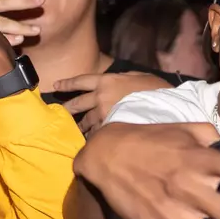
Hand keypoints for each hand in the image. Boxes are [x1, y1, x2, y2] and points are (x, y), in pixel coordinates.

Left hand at [44, 71, 172, 133]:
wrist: (162, 106)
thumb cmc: (155, 89)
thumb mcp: (139, 76)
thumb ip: (123, 78)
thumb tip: (118, 81)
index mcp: (106, 80)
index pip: (81, 80)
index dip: (68, 83)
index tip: (56, 86)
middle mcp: (100, 96)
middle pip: (77, 103)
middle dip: (68, 108)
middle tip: (61, 112)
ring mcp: (102, 113)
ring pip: (85, 121)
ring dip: (81, 126)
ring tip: (77, 131)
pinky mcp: (108, 128)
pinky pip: (96, 134)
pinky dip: (93, 137)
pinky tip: (91, 142)